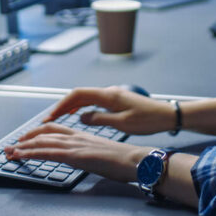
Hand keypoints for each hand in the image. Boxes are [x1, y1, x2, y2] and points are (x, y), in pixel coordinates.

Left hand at [4, 123, 149, 182]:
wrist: (134, 160)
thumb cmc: (122, 159)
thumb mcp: (101, 153)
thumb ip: (88, 152)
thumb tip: (81, 157)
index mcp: (82, 135)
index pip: (55, 130)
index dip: (38, 132)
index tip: (26, 139)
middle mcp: (76, 136)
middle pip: (45, 132)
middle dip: (26, 138)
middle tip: (11, 146)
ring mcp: (75, 145)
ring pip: (43, 141)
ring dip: (23, 146)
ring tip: (9, 152)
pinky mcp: (75, 155)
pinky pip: (48, 152)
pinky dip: (32, 153)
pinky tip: (22, 155)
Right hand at [42, 86, 175, 134]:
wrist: (166, 115)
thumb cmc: (148, 120)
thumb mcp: (122, 124)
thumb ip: (99, 119)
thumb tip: (81, 117)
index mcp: (109, 95)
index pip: (78, 94)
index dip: (62, 104)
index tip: (50, 116)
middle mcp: (109, 91)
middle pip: (80, 94)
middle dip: (63, 105)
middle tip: (49, 119)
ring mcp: (113, 94)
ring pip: (86, 97)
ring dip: (71, 106)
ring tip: (58, 118)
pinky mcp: (117, 99)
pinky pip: (94, 100)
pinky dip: (82, 106)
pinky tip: (78, 115)